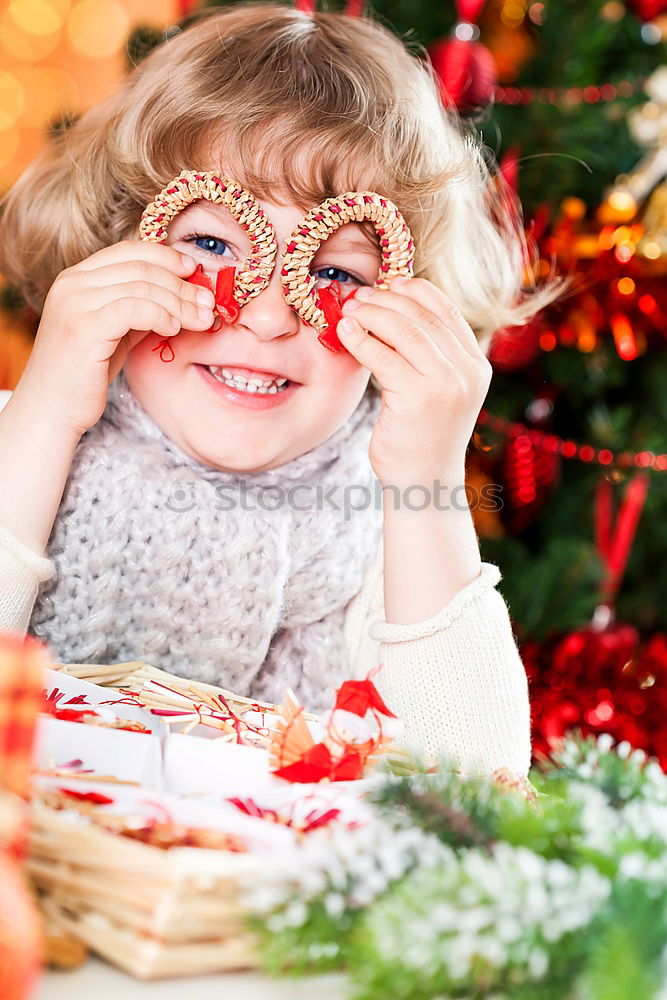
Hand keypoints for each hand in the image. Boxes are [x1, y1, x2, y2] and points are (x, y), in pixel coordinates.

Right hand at [19, 240, 216, 437]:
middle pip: (141, 267)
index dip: (166, 257)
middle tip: (208, 302)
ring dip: (179, 302)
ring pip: (142, 287)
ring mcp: (75, 303)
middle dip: (182, 285)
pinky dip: (160, 315)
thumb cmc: (86, 374)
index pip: (129, 250)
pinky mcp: (83, 327)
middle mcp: (72, 283)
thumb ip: (141, 308)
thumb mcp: (117, 332)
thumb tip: (184, 295)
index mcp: (77, 278)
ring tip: (201, 319)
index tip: (193, 271)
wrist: (52, 409)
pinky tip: (173, 329)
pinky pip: (134, 309)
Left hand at [336, 276, 492, 488]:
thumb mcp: (437, 390)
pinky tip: (345, 332)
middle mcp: (467, 372)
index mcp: (477, 366)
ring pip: (405, 331)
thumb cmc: (422, 436)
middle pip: (424, 318)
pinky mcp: (419, 397)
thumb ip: (428, 356)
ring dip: (373, 315)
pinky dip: (361, 339)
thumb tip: (391, 311)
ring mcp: (447, 384)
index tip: (391, 283)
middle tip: (360, 297)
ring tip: (350, 310)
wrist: (424, 482)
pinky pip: (384, 356)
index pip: (447, 312)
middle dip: (388, 301)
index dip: (417, 291)